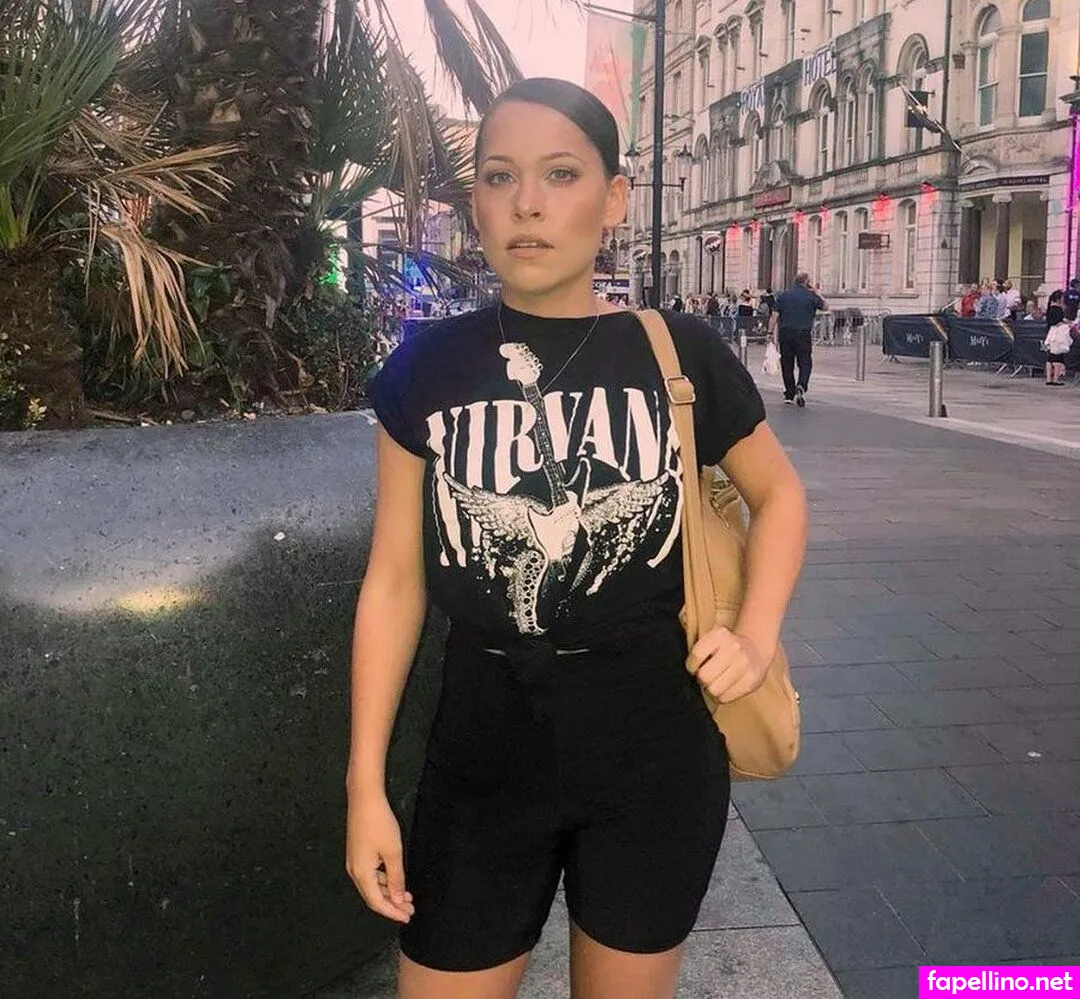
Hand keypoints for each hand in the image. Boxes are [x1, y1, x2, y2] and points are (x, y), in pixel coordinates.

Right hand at [345, 791, 413, 923]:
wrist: (364, 799)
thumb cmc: (379, 824)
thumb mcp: (393, 852)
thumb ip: (396, 878)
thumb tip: (399, 900)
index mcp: (361, 874)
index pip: (377, 902)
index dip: (392, 912)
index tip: (408, 917)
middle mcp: (354, 871)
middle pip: (373, 897)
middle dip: (392, 905)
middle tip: (410, 909)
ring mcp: (354, 862)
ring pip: (372, 886)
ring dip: (389, 893)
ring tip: (407, 896)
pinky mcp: (357, 853)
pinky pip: (370, 875)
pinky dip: (383, 881)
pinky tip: (395, 880)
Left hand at [686, 626, 769, 702]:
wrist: (756, 650)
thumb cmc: (726, 649)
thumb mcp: (713, 641)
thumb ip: (700, 652)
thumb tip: (691, 673)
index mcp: (720, 635)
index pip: (697, 654)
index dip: (691, 666)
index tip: (694, 668)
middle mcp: (734, 647)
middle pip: (704, 675)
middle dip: (701, 680)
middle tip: (706, 677)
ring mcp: (744, 664)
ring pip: (714, 690)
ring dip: (710, 690)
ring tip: (716, 683)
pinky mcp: (752, 680)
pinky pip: (725, 698)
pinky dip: (721, 696)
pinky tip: (725, 688)